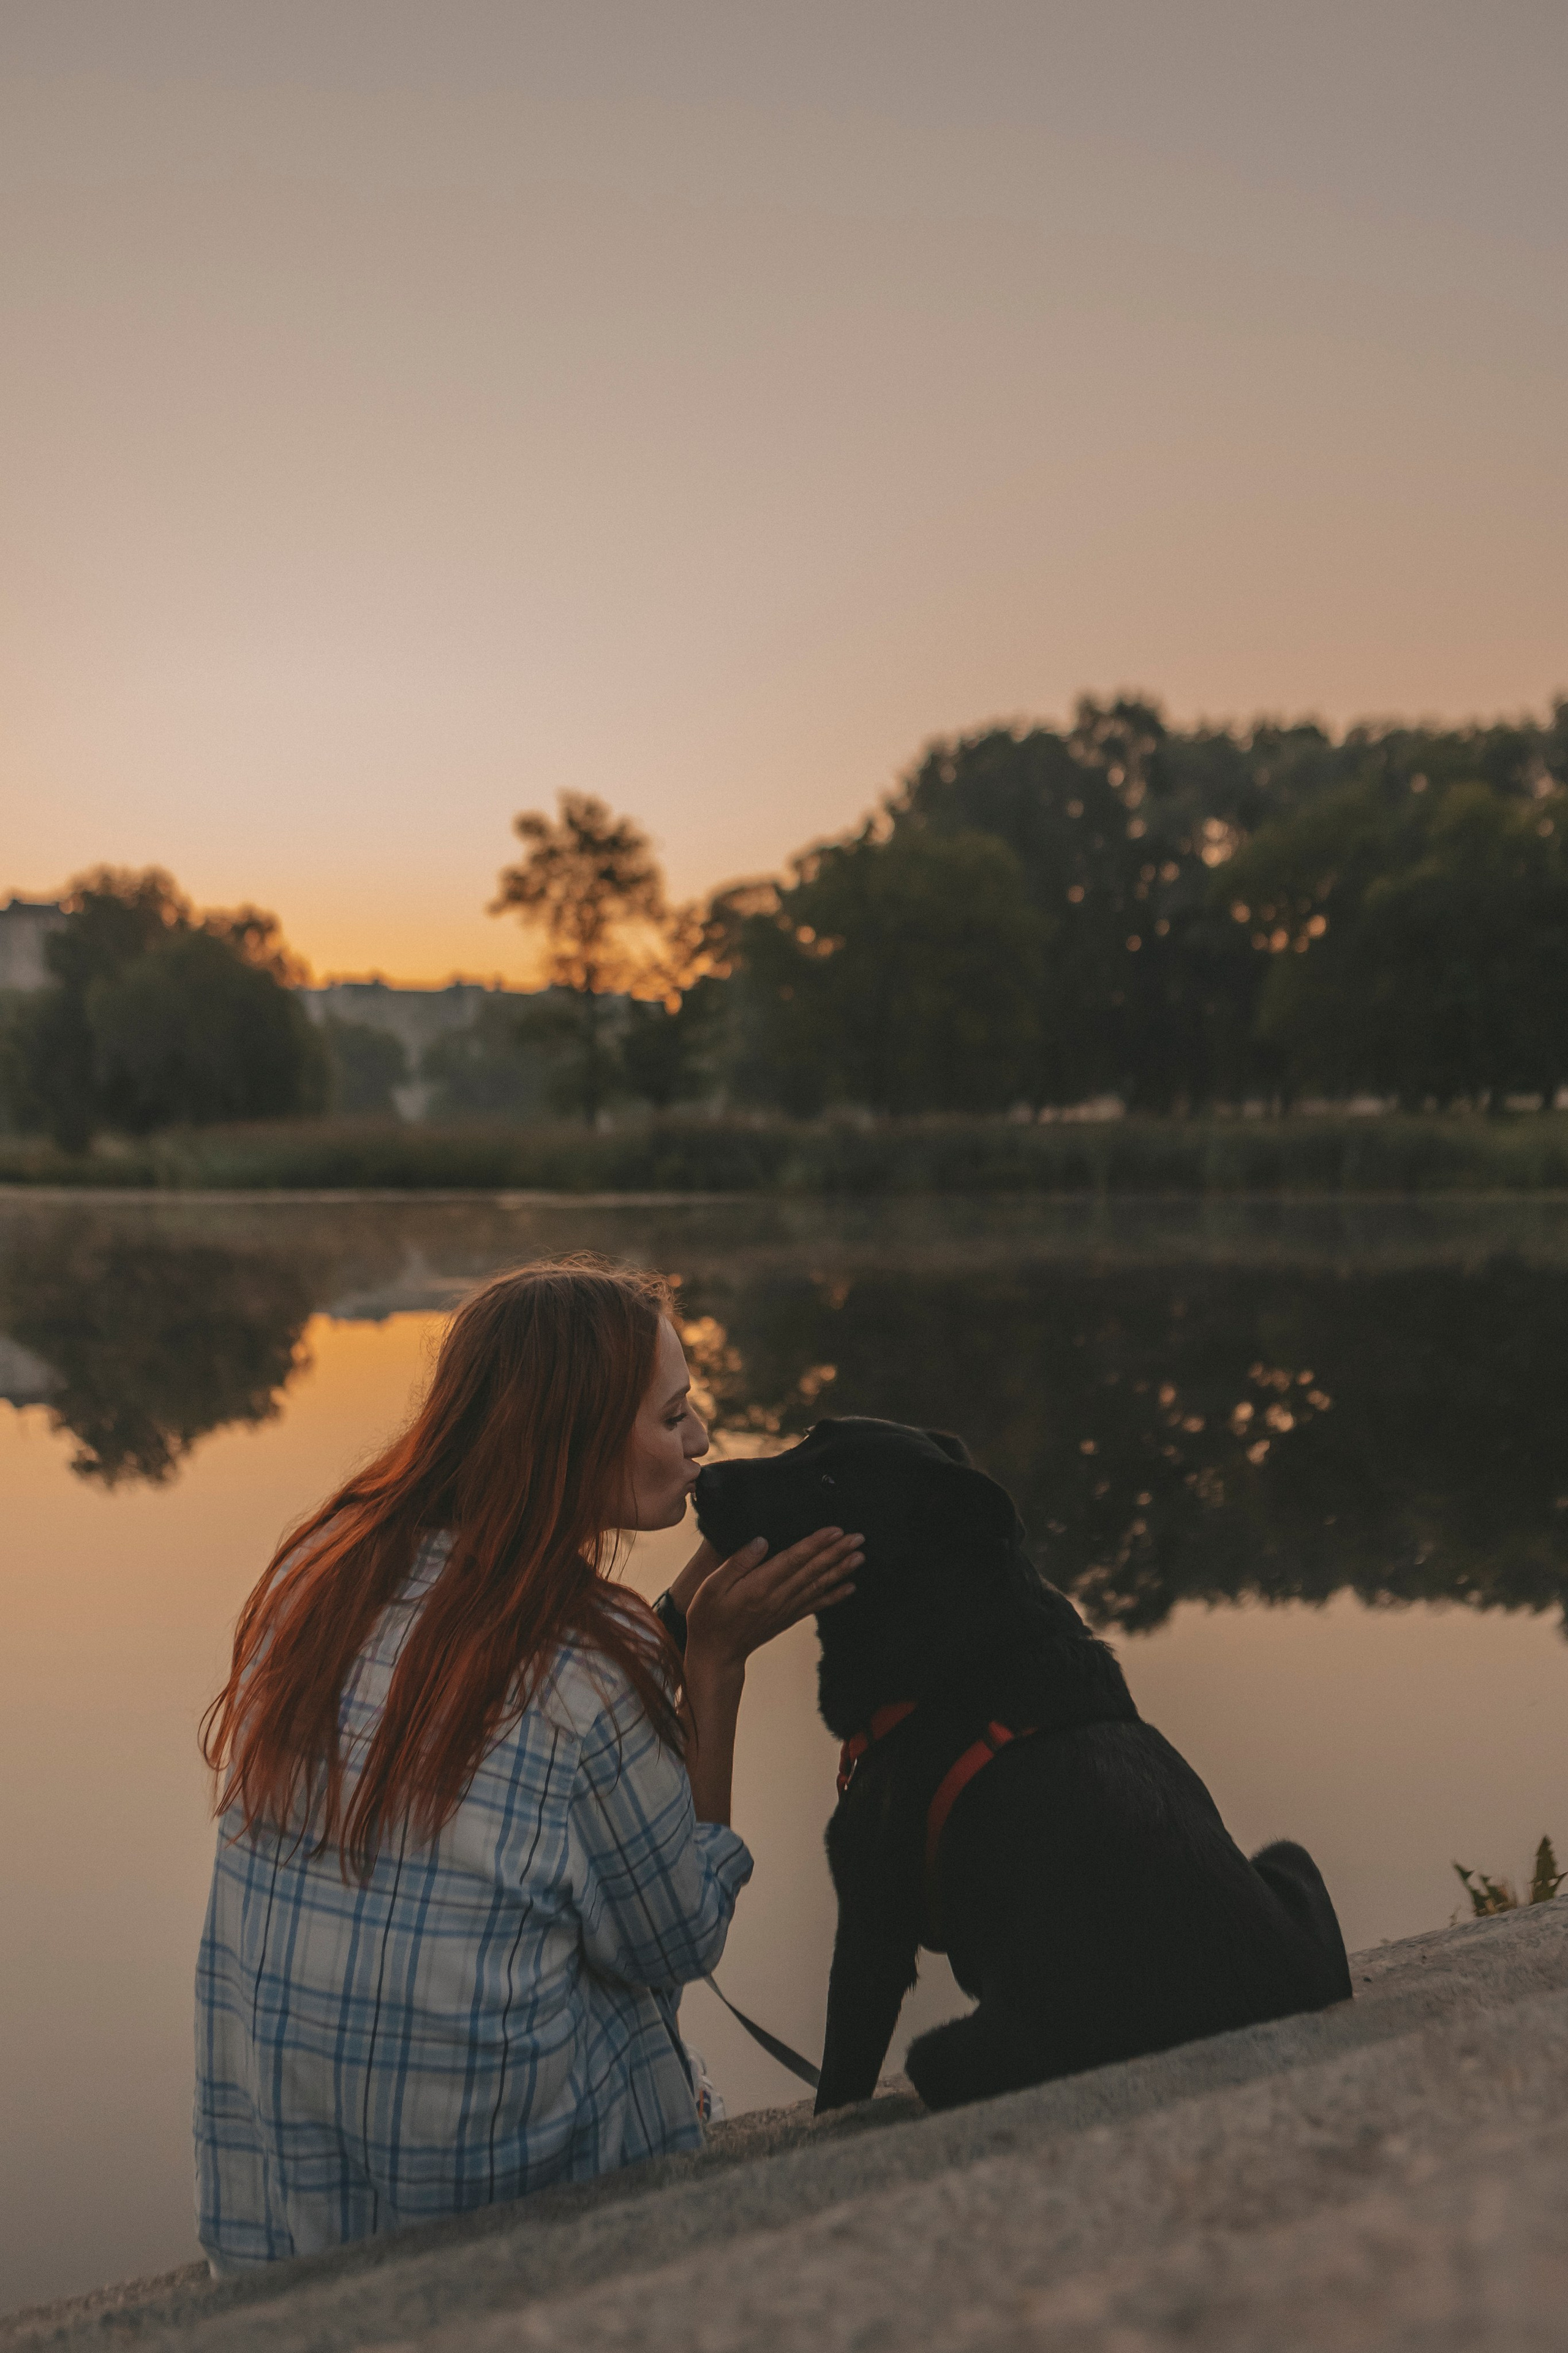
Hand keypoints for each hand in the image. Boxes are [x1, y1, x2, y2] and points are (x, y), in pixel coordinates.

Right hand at [683, 1526, 861, 1684]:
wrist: (716, 1655)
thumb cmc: (708, 1618)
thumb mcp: (711, 1587)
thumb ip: (737, 1563)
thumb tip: (761, 1541)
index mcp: (759, 1587)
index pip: (793, 1560)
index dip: (816, 1544)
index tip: (835, 1530)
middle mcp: (778, 1598)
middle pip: (812, 1571)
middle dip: (836, 1553)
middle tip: (858, 1537)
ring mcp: (785, 1610)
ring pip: (818, 1586)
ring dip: (840, 1570)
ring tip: (860, 1556)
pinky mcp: (788, 1618)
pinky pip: (815, 1605)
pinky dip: (834, 1595)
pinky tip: (850, 1587)